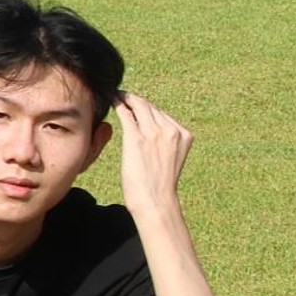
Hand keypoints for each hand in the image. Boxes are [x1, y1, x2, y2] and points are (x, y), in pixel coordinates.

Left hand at [116, 90, 191, 208]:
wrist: (155, 200)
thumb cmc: (159, 184)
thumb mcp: (171, 157)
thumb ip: (166, 141)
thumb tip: (150, 130)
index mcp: (184, 135)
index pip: (162, 114)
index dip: (147, 108)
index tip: (135, 104)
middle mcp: (172, 130)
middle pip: (151, 108)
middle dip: (136, 101)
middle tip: (122, 95)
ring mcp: (155, 133)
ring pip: (139, 106)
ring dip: (126, 99)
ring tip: (116, 95)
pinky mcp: (137, 138)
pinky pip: (126, 114)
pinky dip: (118, 104)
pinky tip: (111, 99)